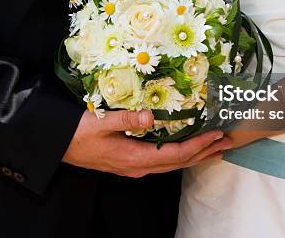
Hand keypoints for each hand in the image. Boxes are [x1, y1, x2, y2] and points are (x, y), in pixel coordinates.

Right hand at [62, 110, 231, 176]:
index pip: (175, 154)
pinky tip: (185, 151)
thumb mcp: (100, 123)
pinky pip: (162, 162)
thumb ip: (126, 119)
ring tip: (215, 148)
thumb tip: (151, 116)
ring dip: (195, 156)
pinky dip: (180, 156)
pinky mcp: (130, 164)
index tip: (216, 135)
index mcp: (135, 158)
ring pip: (172, 165)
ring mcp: (135, 168)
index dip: (198, 145)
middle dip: (204, 153)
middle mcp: (139, 167)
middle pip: (179, 162)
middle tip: (227, 143)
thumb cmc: (78, 134)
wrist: (58, 147)